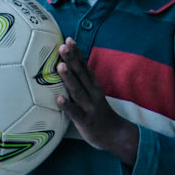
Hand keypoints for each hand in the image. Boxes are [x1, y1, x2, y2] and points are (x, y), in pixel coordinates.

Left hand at [56, 40, 138, 167]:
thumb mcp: (93, 94)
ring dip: (69, 78)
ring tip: (60, 66)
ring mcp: (89, 107)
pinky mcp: (86, 121)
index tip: (68, 39)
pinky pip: (76, 113)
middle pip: (81, 74)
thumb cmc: (99, 113)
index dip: (77, 53)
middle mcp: (92, 93)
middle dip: (72, 60)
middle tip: (62, 46)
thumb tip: (68, 67)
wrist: (115, 135)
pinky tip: (59, 100)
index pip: (84, 66)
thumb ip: (82, 82)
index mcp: (93, 86)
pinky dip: (68, 106)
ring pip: (78, 91)